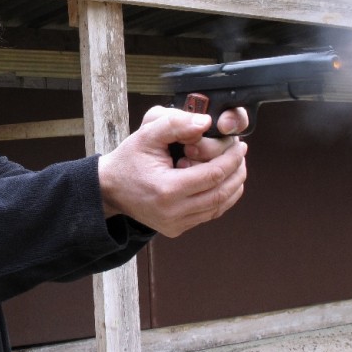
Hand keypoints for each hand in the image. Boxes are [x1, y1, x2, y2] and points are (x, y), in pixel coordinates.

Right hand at [97, 107, 247, 237]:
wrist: (110, 189)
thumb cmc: (128, 160)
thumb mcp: (147, 135)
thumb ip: (176, 124)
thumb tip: (206, 123)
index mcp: (167, 189)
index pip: (213, 175)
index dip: (231, 159)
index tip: (239, 145)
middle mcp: (173, 212)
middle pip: (221, 193)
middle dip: (236, 172)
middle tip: (241, 154)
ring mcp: (175, 224)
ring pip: (218, 207)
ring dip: (232, 186)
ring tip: (236, 166)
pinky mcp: (176, 229)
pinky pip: (208, 214)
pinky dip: (220, 198)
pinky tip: (224, 182)